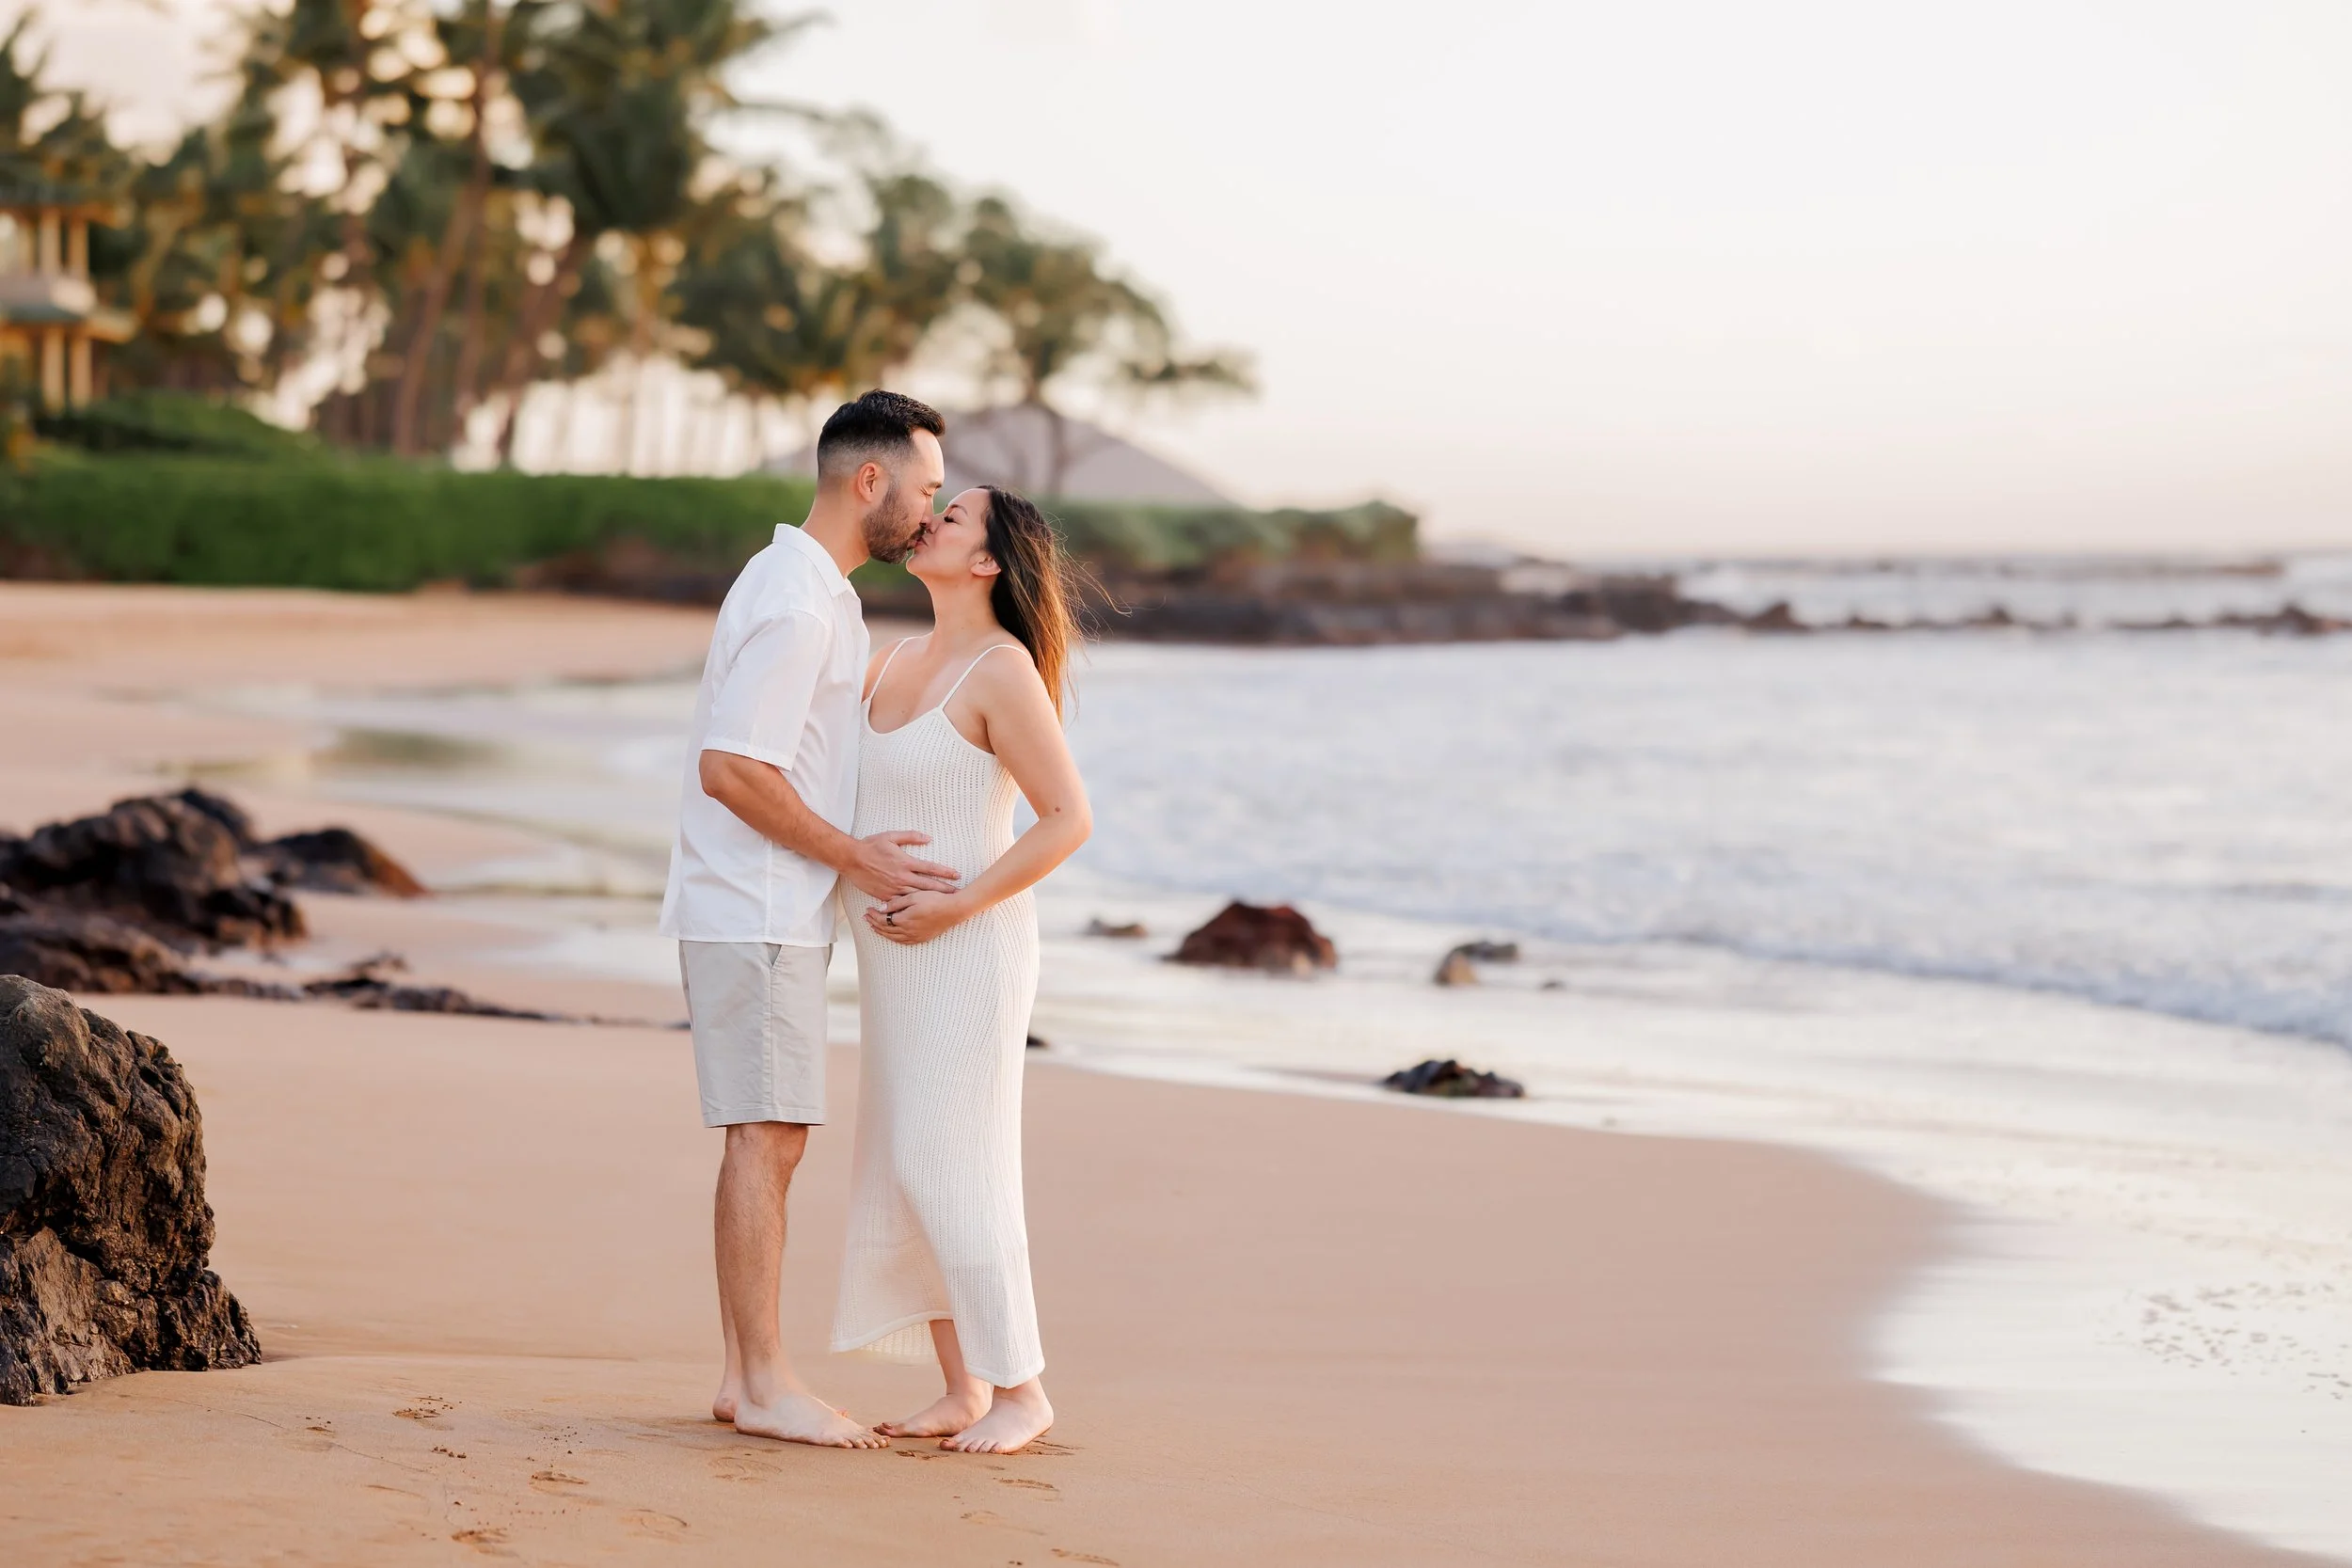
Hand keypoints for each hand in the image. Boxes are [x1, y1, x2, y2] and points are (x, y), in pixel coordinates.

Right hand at [844, 831, 960, 900]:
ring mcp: (893, 888)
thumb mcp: (891, 836)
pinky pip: (901, 904)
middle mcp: (902, 877)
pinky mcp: (885, 896)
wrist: (851, 859)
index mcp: (905, 862)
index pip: (930, 868)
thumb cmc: (871, 846)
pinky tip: (920, 911)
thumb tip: (928, 838)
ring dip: (930, 899)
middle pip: (928, 885)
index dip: (945, 872)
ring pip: (916, 897)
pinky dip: (911, 907)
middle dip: (944, 890)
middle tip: (957, 894)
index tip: (957, 875)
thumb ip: (910, 836)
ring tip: (943, 903)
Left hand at [865, 889, 967, 944]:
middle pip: (885, 930)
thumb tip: (881, 908)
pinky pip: (904, 942)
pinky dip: (894, 939)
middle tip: (866, 919)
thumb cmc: (935, 899)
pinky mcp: (922, 938)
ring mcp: (915, 936)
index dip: (873, 915)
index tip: (868, 910)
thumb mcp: (914, 896)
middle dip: (874, 924)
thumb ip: (896, 903)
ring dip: (882, 933)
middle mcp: (908, 931)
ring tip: (874, 928)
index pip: (882, 919)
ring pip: (893, 937)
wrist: (953, 910)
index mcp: (904, 919)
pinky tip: (891, 935)